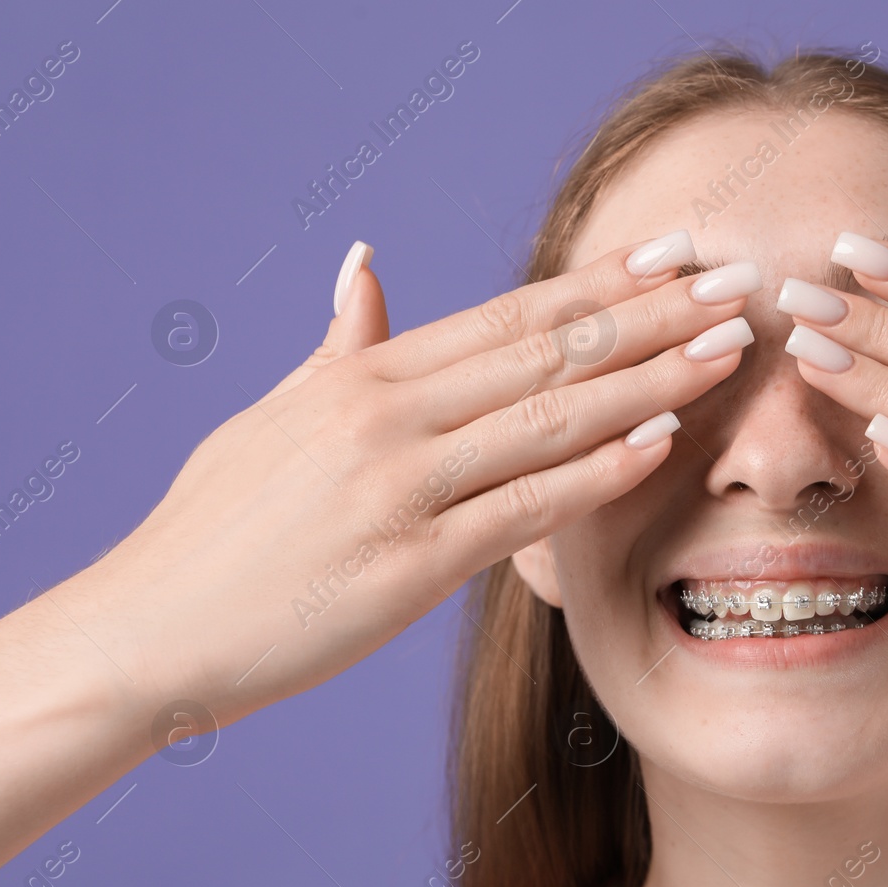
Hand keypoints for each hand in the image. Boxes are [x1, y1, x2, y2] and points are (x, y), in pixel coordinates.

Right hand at [33, 235, 757, 728]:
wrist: (149, 629)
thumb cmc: (218, 527)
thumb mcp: (275, 415)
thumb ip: (340, 345)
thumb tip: (365, 267)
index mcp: (363, 377)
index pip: (508, 315)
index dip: (600, 283)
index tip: (674, 256)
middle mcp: (386, 415)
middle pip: (548, 351)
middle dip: (654, 315)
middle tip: (738, 285)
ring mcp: (399, 487)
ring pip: (549, 418)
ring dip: (652, 379)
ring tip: (730, 349)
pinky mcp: (408, 566)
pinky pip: (522, 508)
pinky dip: (597, 471)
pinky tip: (662, 440)